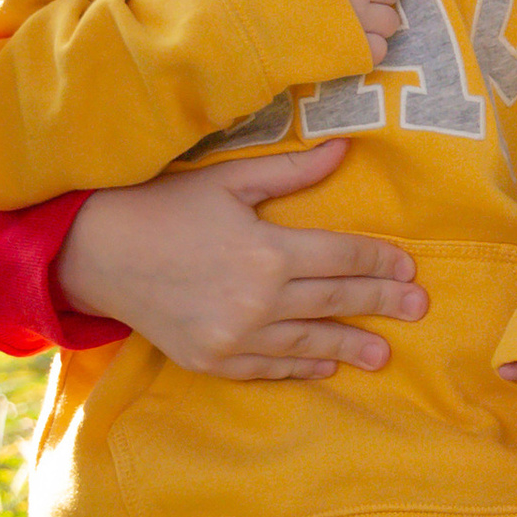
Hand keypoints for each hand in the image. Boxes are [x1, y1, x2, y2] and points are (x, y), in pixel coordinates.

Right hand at [58, 143, 426, 377]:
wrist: (98, 254)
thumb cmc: (164, 207)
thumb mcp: (229, 180)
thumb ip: (293, 172)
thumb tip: (346, 149)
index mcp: (268, 250)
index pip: (342, 256)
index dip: (379, 261)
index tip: (407, 267)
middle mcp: (258, 300)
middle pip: (336, 300)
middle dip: (381, 303)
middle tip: (419, 309)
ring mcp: (235, 336)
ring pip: (309, 342)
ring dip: (350, 346)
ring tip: (383, 355)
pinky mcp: (212, 360)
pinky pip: (268, 367)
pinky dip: (299, 368)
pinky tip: (323, 367)